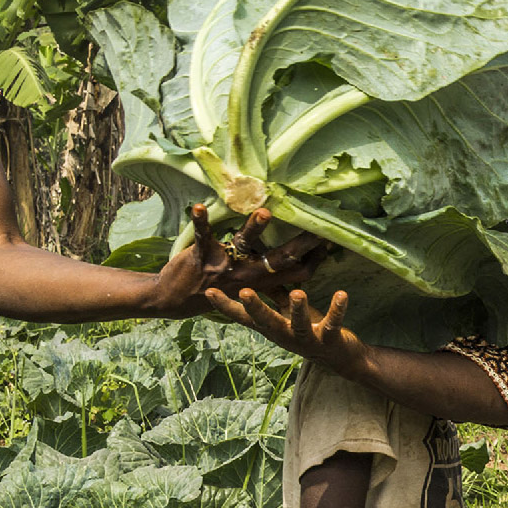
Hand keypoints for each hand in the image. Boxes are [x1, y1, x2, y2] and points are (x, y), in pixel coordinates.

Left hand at [149, 206, 328, 316]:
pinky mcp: (202, 257)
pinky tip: (199, 208)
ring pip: (245, 244)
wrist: (176, 299)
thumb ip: (274, 278)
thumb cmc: (219, 286)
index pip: (299, 272)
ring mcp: (226, 265)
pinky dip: (201, 221)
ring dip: (255, 228)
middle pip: (282, 258)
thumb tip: (302, 266)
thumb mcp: (251, 287)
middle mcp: (249, 274)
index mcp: (263, 280)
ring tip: (265, 212)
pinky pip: (204, 236)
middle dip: (302, 244)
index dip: (317, 258)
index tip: (331, 239)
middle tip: (318, 229)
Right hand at [206, 286, 367, 374]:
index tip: (208, 291)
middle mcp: (285, 334)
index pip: (245, 317)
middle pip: (266, 322)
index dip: (226, 306)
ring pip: (299, 325)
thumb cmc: (310, 330)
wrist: (340, 359)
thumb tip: (258, 273)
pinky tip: (342, 294)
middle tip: (243, 291)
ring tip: (298, 293)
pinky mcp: (329, 339)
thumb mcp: (287, 313)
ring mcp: (307, 339)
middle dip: (255, 307)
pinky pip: (333, 324)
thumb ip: (274, 295)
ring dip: (298, 309)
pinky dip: (337, 310)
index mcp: (272, 327)